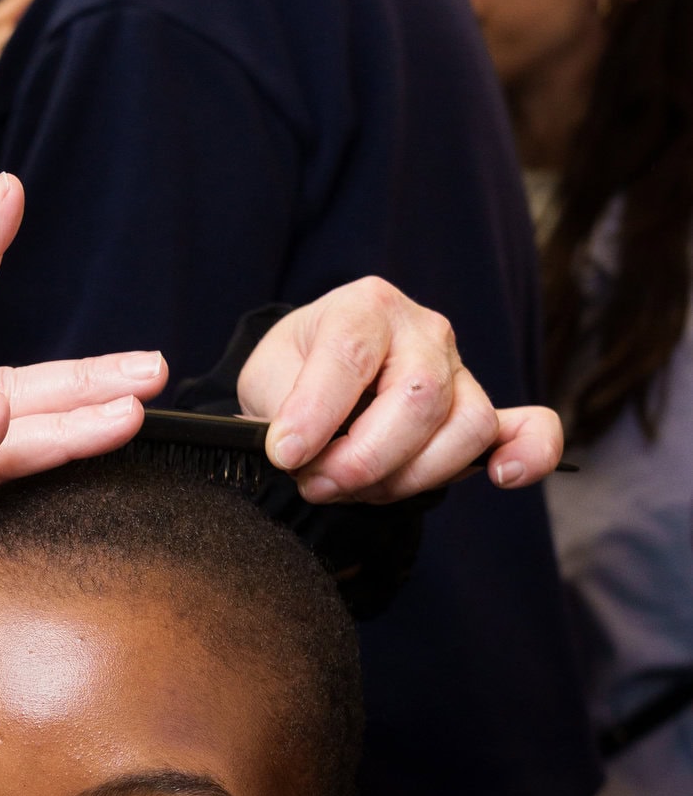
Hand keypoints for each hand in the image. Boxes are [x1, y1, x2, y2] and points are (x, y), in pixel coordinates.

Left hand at [236, 278, 565, 501]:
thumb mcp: (266, 376)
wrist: (318, 371)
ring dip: (408, 478)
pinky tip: (504, 476)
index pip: (351, 356)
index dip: (317, 413)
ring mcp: (460, 371)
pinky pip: (529, 429)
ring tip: (355, 487)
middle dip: (363, 460)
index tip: (285, 454)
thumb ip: (278, 409)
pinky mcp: (481, 412)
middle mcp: (423, 332)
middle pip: (419, 399)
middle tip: (317, 482)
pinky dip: (529, 453)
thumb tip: (297, 449)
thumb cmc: (294, 371)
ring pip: (466, 428)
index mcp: (364, 307)